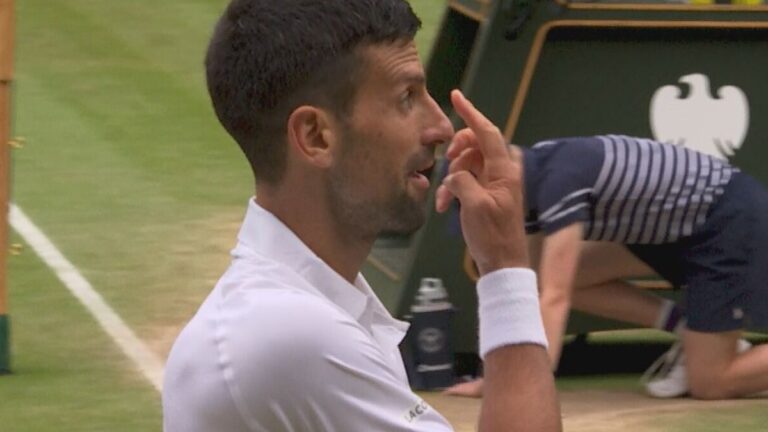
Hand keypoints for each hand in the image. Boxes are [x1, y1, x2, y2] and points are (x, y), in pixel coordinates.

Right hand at [435, 90, 528, 274]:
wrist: (502, 265)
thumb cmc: (492, 237)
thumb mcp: (473, 206)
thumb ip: (462, 181)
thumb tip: (455, 175)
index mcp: (504, 170)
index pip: (487, 132)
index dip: (471, 112)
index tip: (456, 96)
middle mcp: (502, 172)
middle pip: (476, 145)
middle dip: (457, 151)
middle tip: (446, 161)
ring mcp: (494, 185)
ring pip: (467, 164)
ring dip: (451, 177)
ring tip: (442, 198)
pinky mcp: (486, 196)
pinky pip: (466, 182)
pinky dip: (452, 190)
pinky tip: (443, 207)